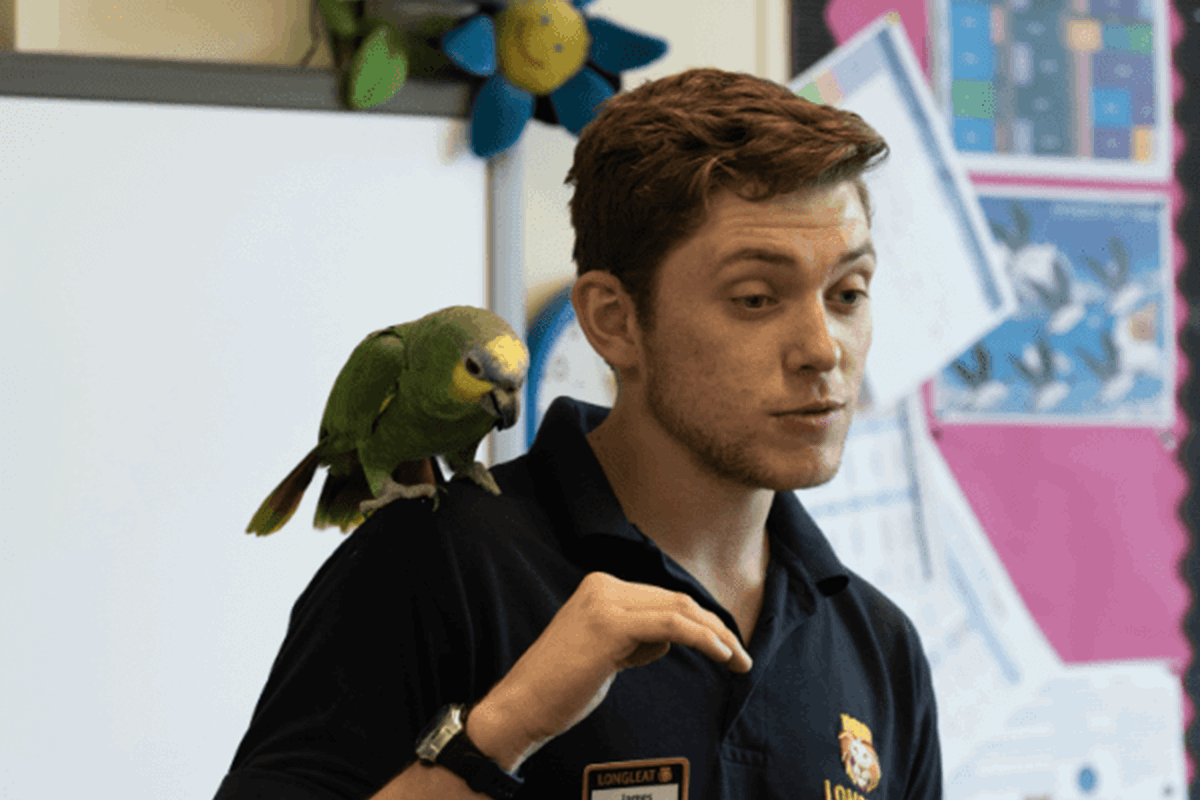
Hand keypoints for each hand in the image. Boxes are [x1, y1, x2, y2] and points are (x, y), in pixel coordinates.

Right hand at [467, 571, 751, 770]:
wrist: (521, 707)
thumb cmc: (561, 688)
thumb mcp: (605, 652)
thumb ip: (635, 638)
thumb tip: (668, 637)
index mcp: (600, 587)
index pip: (664, 599)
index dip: (701, 621)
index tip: (726, 645)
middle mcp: (603, 586)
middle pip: (676, 600)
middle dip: (715, 627)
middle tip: (742, 656)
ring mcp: (605, 602)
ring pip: (678, 610)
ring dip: (716, 635)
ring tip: (739, 660)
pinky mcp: (610, 625)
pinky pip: (670, 625)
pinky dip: (702, 638)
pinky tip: (722, 654)